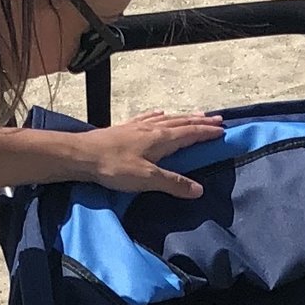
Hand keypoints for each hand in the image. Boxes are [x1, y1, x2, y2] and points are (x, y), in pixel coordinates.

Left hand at [78, 110, 216, 199]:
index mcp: (162, 140)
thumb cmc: (114, 167)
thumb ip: (174, 183)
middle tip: (217, 119)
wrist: (82, 155)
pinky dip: (158, 116)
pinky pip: (147, 118)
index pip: (191, 133)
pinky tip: (159, 114)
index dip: (207, 132)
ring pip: (167, 119)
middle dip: (200, 122)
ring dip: (183, 118)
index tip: (222, 131)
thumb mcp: (148, 179)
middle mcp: (152, 129)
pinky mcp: (124, 129)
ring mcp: (137, 127)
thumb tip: (199, 190)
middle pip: (182, 122)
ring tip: (195, 115)